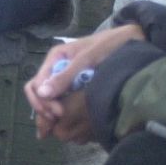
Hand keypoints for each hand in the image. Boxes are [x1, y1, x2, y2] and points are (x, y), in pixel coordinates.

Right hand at [24, 23, 143, 134]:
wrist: (129, 40)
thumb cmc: (107, 45)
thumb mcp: (87, 59)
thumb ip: (65, 76)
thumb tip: (42, 93)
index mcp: (54, 58)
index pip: (36, 84)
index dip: (44, 101)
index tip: (59, 114)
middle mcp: (56, 68)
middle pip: (38, 92)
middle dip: (44, 108)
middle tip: (58, 121)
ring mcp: (65, 77)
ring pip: (47, 97)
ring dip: (49, 112)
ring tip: (59, 125)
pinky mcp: (75, 84)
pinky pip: (61, 99)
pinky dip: (59, 110)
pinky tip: (65, 121)